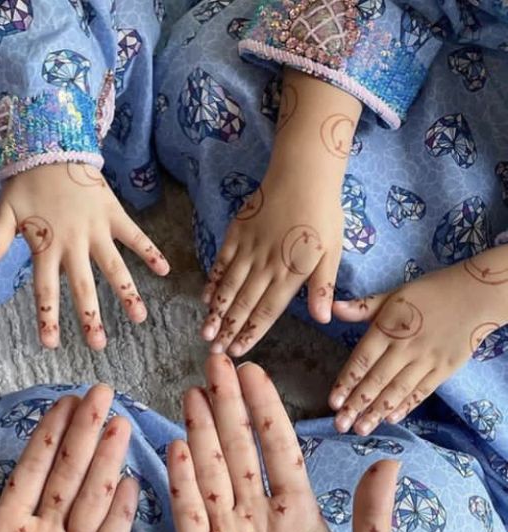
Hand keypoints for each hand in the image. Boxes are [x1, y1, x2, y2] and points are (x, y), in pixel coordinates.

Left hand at [0, 162, 169, 349]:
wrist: (49, 143)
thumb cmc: (26, 183)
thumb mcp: (5, 211)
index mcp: (46, 246)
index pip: (45, 290)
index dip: (47, 317)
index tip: (51, 344)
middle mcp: (73, 242)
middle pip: (82, 286)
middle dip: (90, 317)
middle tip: (98, 346)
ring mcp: (95, 229)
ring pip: (113, 266)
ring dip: (127, 292)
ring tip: (139, 318)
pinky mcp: (112, 214)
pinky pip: (134, 235)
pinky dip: (149, 250)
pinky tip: (164, 270)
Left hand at [0, 385, 137, 531]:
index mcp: (4, 529)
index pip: (32, 471)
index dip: (49, 435)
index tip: (64, 400)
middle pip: (69, 476)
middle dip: (85, 434)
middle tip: (101, 393)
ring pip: (93, 502)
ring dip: (106, 463)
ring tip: (119, 424)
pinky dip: (121, 518)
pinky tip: (130, 484)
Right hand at [168, 355, 399, 531]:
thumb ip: (371, 515)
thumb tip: (388, 461)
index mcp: (298, 513)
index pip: (277, 449)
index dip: (264, 410)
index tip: (253, 371)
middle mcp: (257, 518)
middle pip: (237, 451)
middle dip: (227, 406)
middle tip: (214, 360)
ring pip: (210, 473)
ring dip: (202, 433)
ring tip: (194, 392)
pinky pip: (189, 515)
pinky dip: (183, 482)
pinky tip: (180, 446)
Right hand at [200, 69, 361, 357]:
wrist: (303, 172)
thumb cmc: (323, 214)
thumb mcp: (333, 251)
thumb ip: (322, 286)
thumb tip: (323, 318)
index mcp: (291, 272)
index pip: (268, 310)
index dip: (252, 332)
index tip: (238, 351)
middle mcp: (266, 264)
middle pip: (244, 303)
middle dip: (228, 329)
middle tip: (214, 351)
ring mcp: (249, 248)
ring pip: (229, 286)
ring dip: (216, 312)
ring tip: (205, 333)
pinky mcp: (237, 233)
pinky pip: (222, 262)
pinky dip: (212, 281)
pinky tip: (205, 298)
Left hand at [329, 247, 507, 434]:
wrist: (477, 294)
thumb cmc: (430, 293)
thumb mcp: (394, 295)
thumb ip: (363, 307)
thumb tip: (332, 308)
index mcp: (388, 327)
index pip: (362, 359)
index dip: (347, 382)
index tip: (333, 401)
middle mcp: (406, 346)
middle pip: (377, 379)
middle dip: (356, 404)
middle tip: (340, 425)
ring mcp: (427, 359)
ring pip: (398, 390)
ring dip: (377, 411)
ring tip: (361, 429)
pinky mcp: (445, 368)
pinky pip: (422, 391)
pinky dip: (406, 406)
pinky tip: (391, 419)